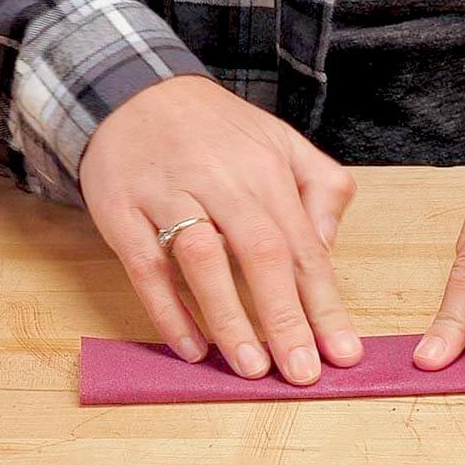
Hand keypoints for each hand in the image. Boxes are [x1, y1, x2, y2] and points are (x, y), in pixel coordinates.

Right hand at [79, 75, 362, 383]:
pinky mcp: (121, 209)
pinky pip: (145, 266)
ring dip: (229, 319)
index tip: (344, 353)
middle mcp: (221, 180)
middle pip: (262, 254)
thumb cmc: (217, 130)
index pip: (304, 246)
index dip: (325, 304)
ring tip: (252, 370)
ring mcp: (167, 194)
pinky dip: (167, 309)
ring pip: (202, 260)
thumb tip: (327, 248)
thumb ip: (319, 187)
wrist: (132, 90)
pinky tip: (191, 347)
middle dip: (286, 320)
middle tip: (302, 374)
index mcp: (267, 169)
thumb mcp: (281, 141)